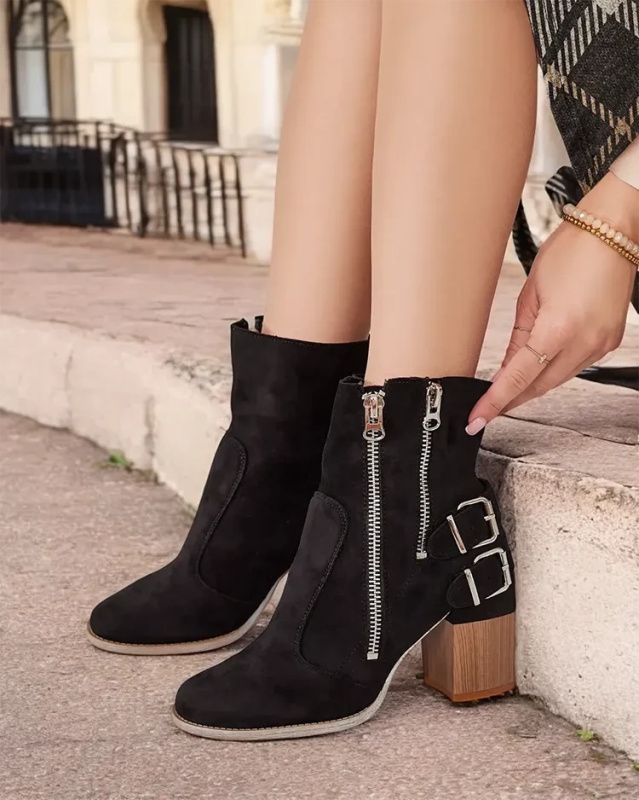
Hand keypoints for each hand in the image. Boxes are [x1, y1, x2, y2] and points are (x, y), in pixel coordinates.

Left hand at [467, 172, 637, 434]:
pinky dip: (554, 369)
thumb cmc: (571, 250)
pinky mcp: (610, 340)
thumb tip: (506, 368)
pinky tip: (538, 367)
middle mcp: (584, 342)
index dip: (495, 401)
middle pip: (540, 386)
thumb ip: (518, 337)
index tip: (478, 418)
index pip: (518, 377)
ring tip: (507, 390)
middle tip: (486, 409)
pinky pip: (576, 365)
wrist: (614, 231)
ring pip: (558, 378)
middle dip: (511, 399)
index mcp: (558, 329)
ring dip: (532, 385)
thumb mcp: (531, 294)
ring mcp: (601, 343)